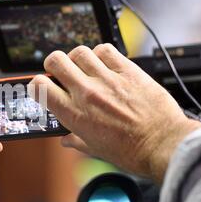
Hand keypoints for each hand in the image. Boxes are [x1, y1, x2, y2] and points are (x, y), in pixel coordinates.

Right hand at [29, 44, 200, 182]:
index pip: (40, 87)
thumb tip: (65, 139)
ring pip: (79, 52)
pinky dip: (100, 54)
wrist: (163, 145)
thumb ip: (75, 141)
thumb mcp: (95, 150)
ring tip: (84, 68)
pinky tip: (104, 64)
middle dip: (53, 65)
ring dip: (77, 59)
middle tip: (60, 73)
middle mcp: (87, 94)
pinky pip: (105, 50)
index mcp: (74, 115)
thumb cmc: (132, 152)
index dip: (37, 84)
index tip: (43, 87)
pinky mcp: (127, 71)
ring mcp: (107, 80)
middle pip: (55, 61)